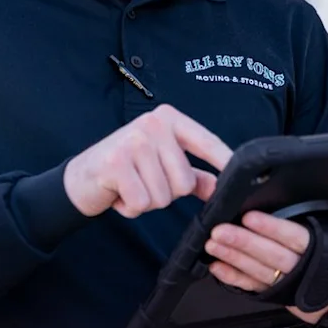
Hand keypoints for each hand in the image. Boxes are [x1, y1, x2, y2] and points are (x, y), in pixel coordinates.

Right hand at [63, 104, 233, 217]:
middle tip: (144, 182)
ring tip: (130, 186)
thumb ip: (193, 175)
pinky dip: (131, 208)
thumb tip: (221, 187)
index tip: (246, 175)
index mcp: (168, 120)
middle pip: (184, 182)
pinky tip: (119, 194)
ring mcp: (133, 141)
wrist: (81, 177)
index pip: (206, 142)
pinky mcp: (116, 162)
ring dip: (147, 202)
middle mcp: (153, 124)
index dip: (225, 161)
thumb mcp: (161, 165)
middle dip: (166, 194)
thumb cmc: (126, 169)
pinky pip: (142, 202)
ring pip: (163, 196)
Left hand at [204, 183, 327, 327]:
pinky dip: (234, 279)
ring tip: (212, 243)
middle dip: (243, 244)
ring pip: (258, 272)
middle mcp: (310, 274)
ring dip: (233, 258)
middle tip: (219, 229)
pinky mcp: (283, 297)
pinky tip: (216, 267)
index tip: (251, 216)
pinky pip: (255, 288)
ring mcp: (295, 288)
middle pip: (272, 257)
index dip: (273, 229)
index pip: (298, 240)